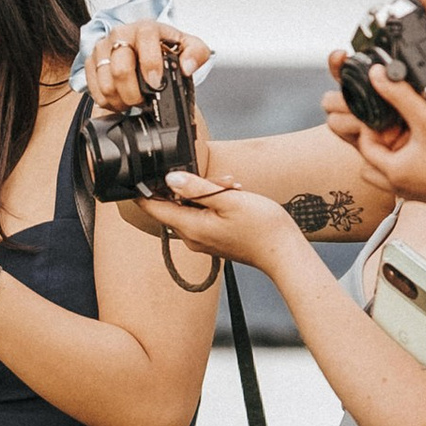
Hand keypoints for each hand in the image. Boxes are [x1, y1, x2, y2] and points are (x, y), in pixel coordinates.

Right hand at [82, 15, 214, 112]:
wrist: (145, 48)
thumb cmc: (165, 48)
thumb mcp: (189, 48)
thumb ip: (196, 54)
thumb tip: (187, 67)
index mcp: (146, 28)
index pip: (145, 39)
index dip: (150, 63)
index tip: (156, 84)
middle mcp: (121, 34)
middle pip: (120, 67)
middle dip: (134, 93)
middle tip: (143, 101)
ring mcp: (103, 47)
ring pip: (106, 82)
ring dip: (121, 100)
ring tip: (132, 101)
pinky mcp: (91, 61)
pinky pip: (93, 88)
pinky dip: (107, 101)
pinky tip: (119, 100)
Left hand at [146, 173, 302, 278]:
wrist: (284, 253)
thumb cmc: (262, 227)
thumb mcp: (228, 199)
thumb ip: (197, 189)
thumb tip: (170, 179)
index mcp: (191, 227)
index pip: (152, 207)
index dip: (143, 189)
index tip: (141, 173)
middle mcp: (191, 237)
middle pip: (174, 204)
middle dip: (190, 186)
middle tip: (220, 181)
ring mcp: (202, 240)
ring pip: (190, 209)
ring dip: (207, 193)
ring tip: (232, 188)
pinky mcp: (213, 240)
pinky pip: (203, 217)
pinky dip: (214, 204)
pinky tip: (233, 198)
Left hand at [347, 69, 425, 218]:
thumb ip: (401, 95)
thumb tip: (377, 75)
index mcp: (393, 172)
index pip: (365, 145)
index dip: (370, 126)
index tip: (387, 113)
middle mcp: (399, 186)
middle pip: (369, 164)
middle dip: (376, 143)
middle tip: (393, 127)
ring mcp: (413, 193)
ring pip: (386, 175)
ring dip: (390, 156)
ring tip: (408, 137)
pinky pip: (405, 180)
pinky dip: (406, 165)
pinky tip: (425, 149)